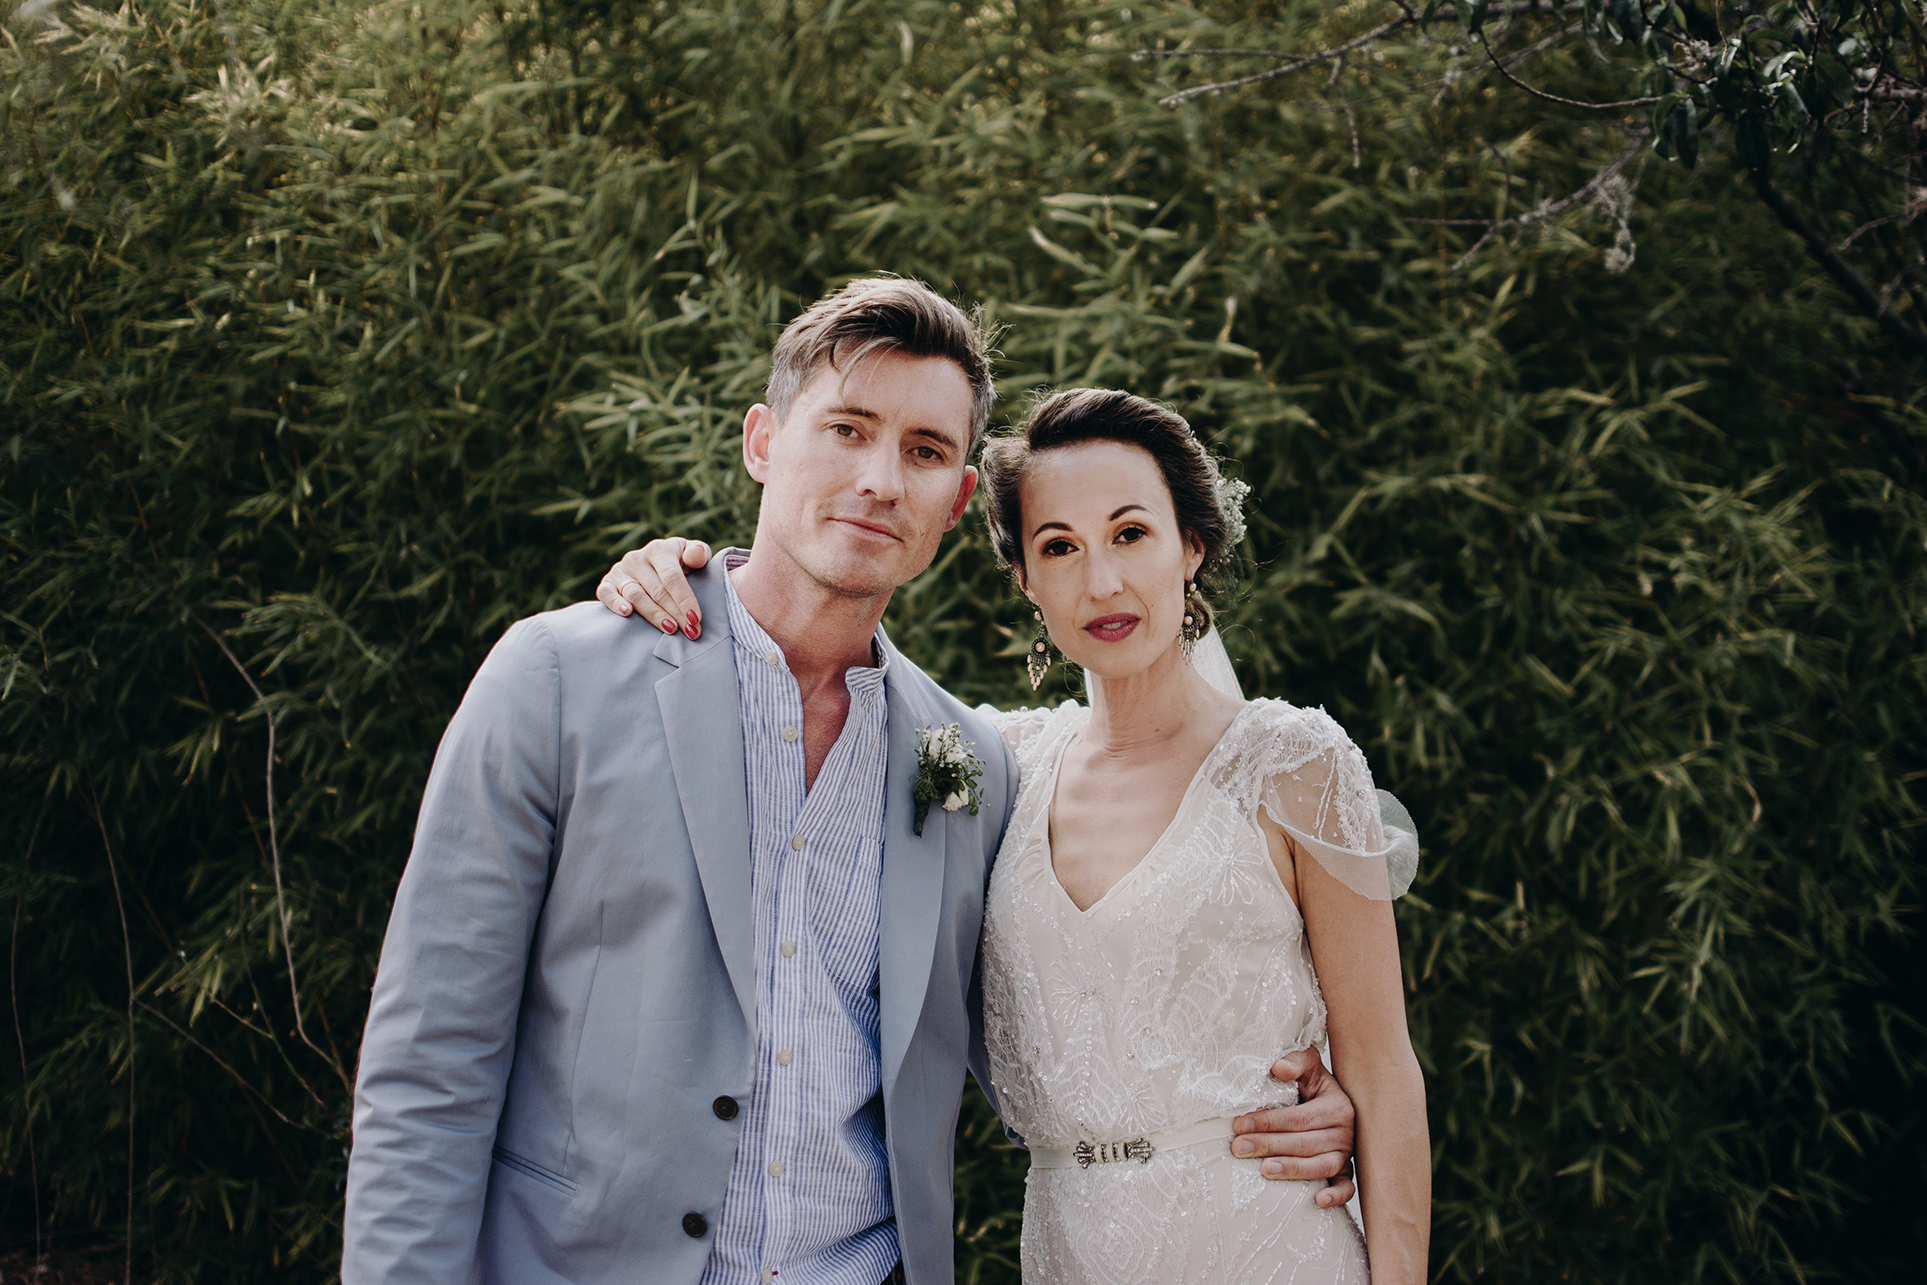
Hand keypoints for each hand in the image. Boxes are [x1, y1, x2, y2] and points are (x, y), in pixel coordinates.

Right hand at [596, 538, 711, 637]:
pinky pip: (607, 594)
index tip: (696, 619)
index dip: (684, 599)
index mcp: (659, 549)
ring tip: (671, 629)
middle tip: (691, 632)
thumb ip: (699, 553)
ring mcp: (620, 571)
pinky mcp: (607, 583)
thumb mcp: (692, 554)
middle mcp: (636, 558)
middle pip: (657, 590)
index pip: (672, 577)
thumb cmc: (680, 564)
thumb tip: (697, 555)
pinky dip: (615, 604)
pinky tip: (627, 613)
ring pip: (636, 596)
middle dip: (676, 613)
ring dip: (654, 615)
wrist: (654, 567)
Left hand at [1229, 1047, 1356, 1205]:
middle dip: (1269, 1145)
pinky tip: (1318, 1200)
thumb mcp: (1307, 1065)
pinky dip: (1336, 1195)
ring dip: (1293, 1169)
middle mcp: (1345, 1131)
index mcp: (1336, 1105)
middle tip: (1239, 1148)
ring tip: (1265, 1170)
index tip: (1239, 1124)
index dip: (1268, 1121)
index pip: (1299, 1117)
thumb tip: (1279, 1068)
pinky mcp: (1345, 1171)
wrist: (1331, 1099)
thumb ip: (1295, 1061)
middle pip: (1305, 1143)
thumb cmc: (1312, 1083)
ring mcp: (1346, 1154)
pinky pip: (1346, 1187)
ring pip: (1322, 1166)